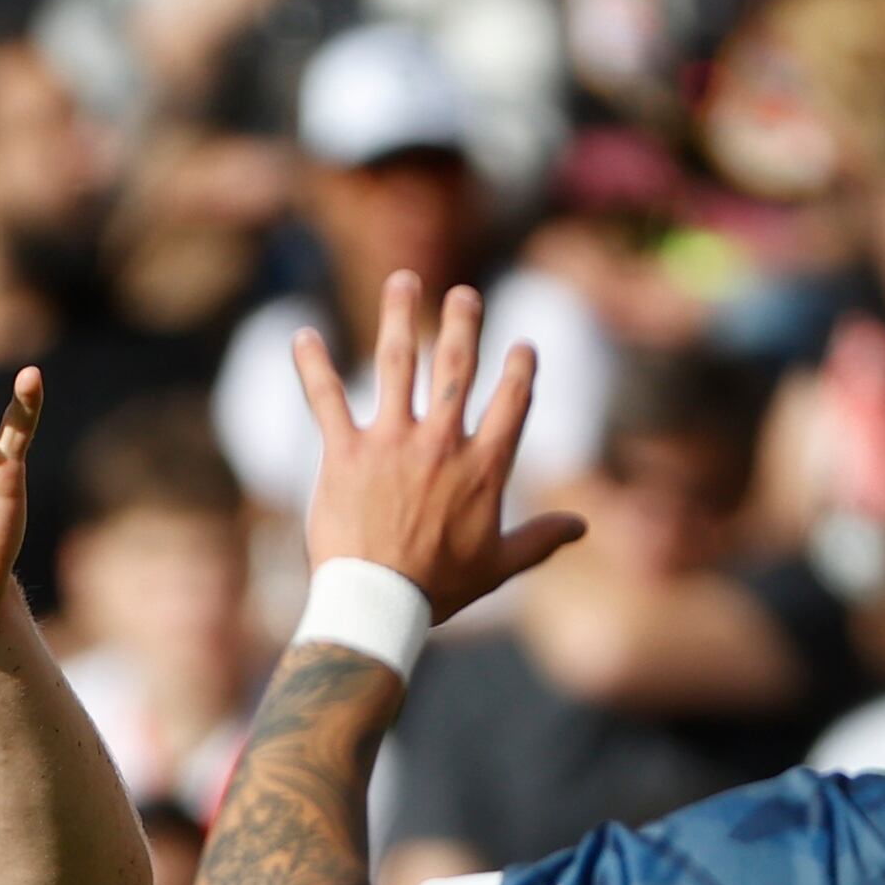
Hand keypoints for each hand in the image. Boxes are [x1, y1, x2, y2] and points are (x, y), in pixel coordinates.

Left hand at [296, 274, 584, 623]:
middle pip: (457, 367)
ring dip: (399, 317)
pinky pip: (325, 399)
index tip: (521, 346)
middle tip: (463, 293)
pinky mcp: (345, 453)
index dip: (520, 369)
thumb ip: (540, 539)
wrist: (379, 604)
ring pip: (398, 364)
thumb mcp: (499, 565)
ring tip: (403, 281)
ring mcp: (391, 442)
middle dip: (463, 323)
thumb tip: (581, 527)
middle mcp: (441, 443)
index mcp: (483, 467)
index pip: (512, 402)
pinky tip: (302, 335)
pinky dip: (312, 365)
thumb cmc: (439, 588)